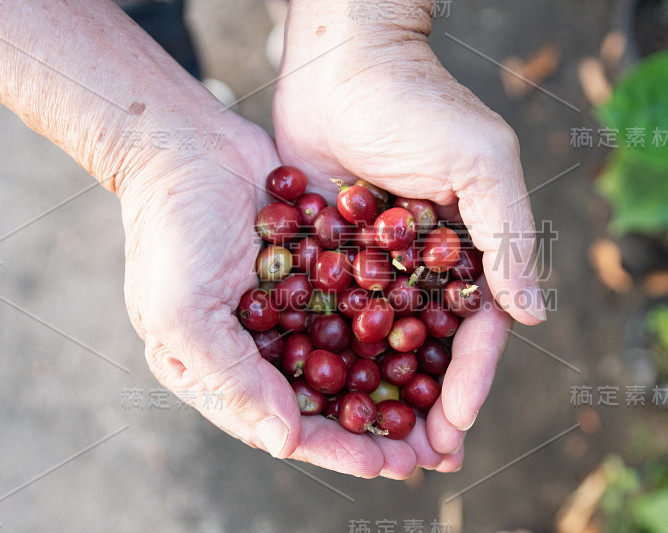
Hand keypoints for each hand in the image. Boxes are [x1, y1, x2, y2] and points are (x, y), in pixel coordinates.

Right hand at [119, 113, 449, 477]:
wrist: (189, 145)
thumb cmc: (170, 231)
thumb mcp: (182, 314)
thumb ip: (232, 379)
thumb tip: (286, 443)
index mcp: (222, 370)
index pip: (285, 423)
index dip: (336, 448)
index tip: (386, 466)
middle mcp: (263, 346)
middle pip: (328, 400)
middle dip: (377, 427)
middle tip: (430, 452)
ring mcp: (295, 308)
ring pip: (354, 357)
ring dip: (395, 383)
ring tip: (445, 408)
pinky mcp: (321, 271)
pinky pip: (363, 303)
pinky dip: (397, 323)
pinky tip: (438, 337)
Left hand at [274, 1, 546, 464]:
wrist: (339, 64)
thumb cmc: (417, 104)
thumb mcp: (478, 161)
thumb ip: (508, 235)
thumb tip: (534, 314)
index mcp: (472, 248)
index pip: (480, 328)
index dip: (471, 379)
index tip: (456, 426)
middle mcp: (428, 264)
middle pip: (433, 349)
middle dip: (431, 403)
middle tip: (422, 458)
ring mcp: (379, 263)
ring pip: (384, 343)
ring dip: (385, 394)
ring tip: (377, 443)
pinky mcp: (334, 255)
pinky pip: (336, 314)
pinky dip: (336, 355)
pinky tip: (326, 393)